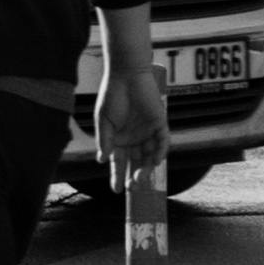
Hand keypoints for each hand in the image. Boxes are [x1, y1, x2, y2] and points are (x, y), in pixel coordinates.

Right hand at [96, 39, 169, 185]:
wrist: (127, 74)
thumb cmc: (112, 95)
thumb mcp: (104, 120)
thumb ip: (104, 141)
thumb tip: (102, 161)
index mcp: (119, 139)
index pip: (119, 162)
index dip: (117, 176)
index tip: (116, 190)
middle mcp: (134, 138)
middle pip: (136, 163)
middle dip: (134, 176)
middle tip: (131, 187)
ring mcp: (147, 132)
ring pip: (150, 156)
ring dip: (147, 169)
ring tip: (141, 179)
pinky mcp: (159, 123)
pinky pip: (162, 142)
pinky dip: (160, 153)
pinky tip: (155, 162)